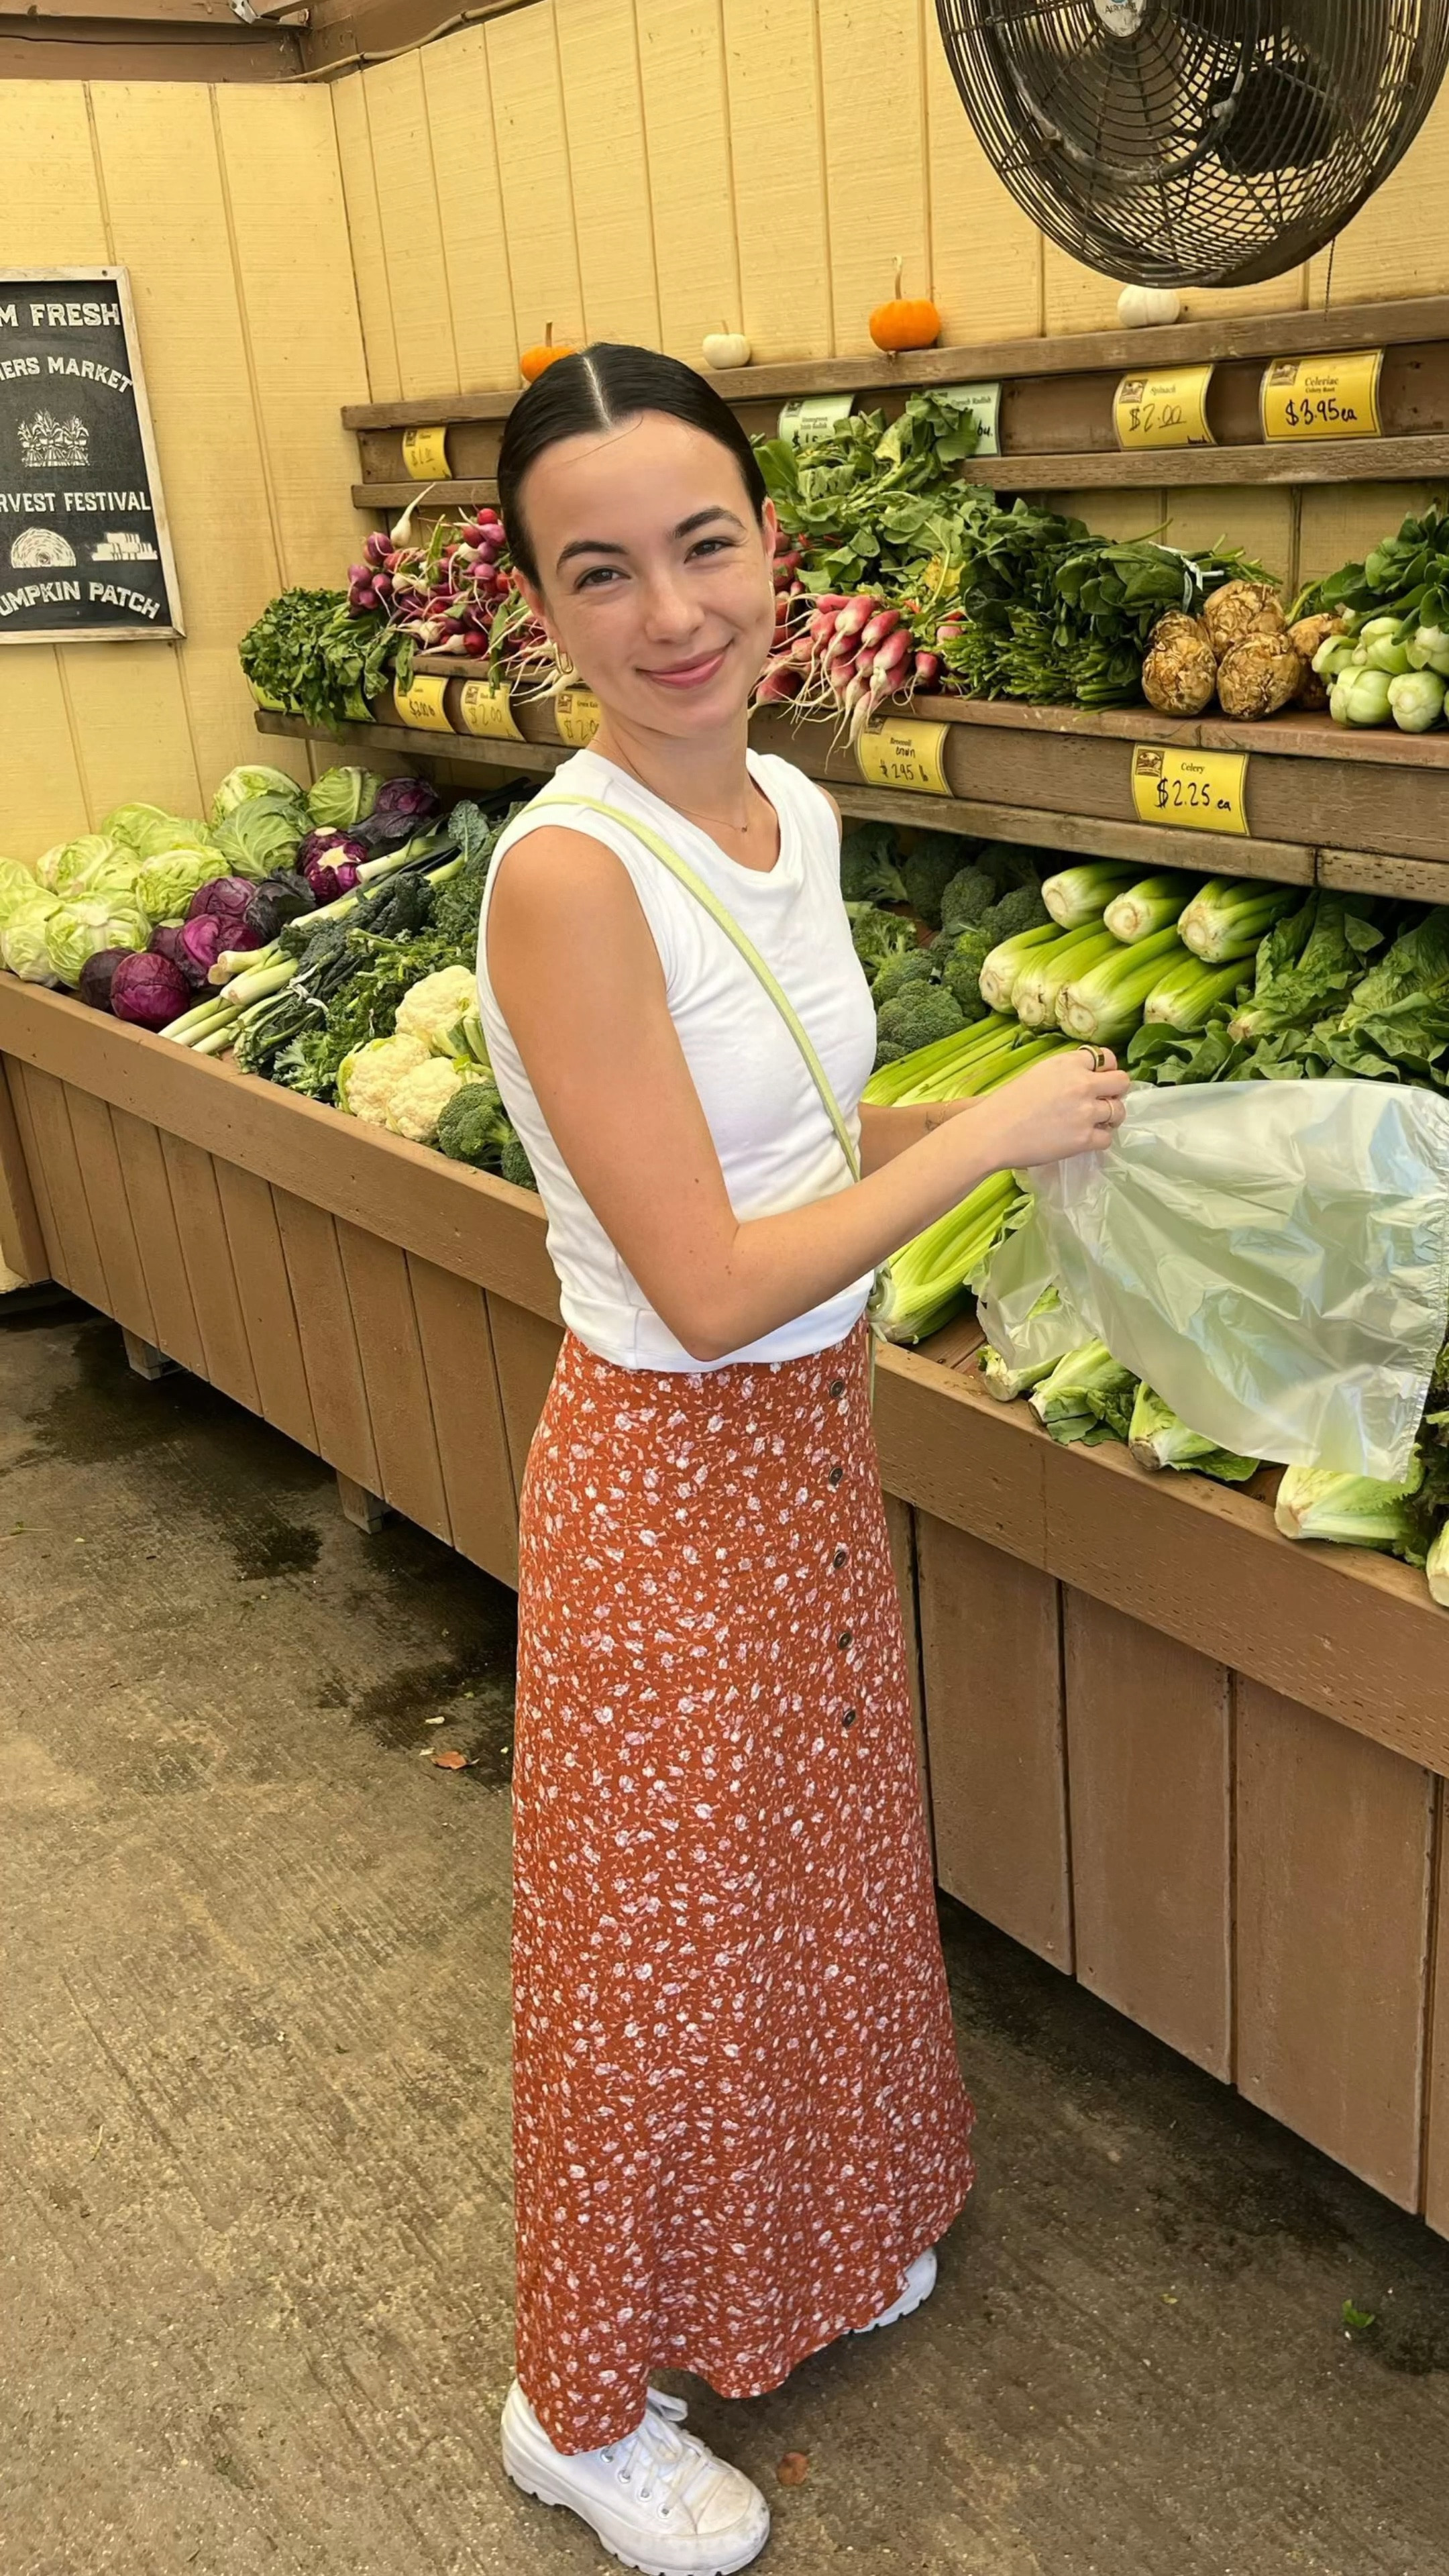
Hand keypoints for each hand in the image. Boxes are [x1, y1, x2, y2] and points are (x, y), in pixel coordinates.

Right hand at [977, 1045, 1130, 1170]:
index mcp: (1068, 1063)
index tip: (1098, 1080)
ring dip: (1110, 1117)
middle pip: (1121, 1081)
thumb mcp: (1037, 1074)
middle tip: (1104, 1101)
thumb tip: (1084, 1080)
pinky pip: (1107, 1138)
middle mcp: (1082, 1083)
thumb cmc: (1005, 1104)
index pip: (1105, 1057)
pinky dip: (1098, 1140)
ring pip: (1119, 1111)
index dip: (1105, 1070)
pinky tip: (1084, 1139)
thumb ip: (1065, 1073)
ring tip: (1095, 1123)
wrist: (992, 1132)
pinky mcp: (1084, 1138)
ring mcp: (1086, 1112)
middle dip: (1115, 1091)